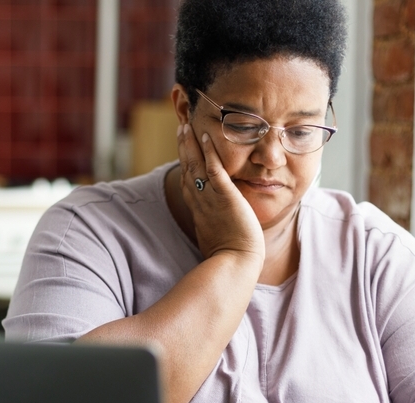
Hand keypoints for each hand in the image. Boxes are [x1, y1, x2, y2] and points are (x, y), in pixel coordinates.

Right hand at [176, 124, 265, 262]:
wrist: (234, 264)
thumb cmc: (229, 257)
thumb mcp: (215, 237)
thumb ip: (214, 225)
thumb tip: (215, 226)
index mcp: (198, 210)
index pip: (188, 180)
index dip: (184, 162)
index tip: (182, 148)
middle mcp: (200, 201)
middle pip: (187, 168)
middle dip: (183, 147)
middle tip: (181, 128)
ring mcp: (211, 197)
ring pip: (196, 165)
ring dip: (191, 143)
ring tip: (187, 125)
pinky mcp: (225, 196)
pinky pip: (214, 169)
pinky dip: (209, 151)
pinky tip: (206, 136)